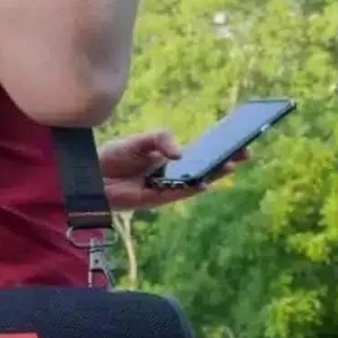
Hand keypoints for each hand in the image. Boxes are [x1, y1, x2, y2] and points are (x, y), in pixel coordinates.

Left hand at [98, 130, 249, 210]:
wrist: (92, 174)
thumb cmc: (115, 156)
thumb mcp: (141, 141)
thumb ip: (161, 139)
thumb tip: (180, 153)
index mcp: (170, 157)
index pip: (201, 152)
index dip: (220, 147)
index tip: (241, 138)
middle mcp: (171, 173)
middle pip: (203, 168)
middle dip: (225, 161)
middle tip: (245, 153)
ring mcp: (165, 187)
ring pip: (195, 182)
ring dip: (213, 176)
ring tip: (231, 165)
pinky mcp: (155, 199)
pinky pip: (177, 195)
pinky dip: (191, 189)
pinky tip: (204, 183)